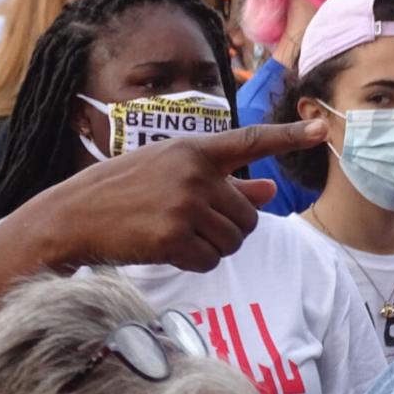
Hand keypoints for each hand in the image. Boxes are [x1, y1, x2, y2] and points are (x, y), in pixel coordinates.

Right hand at [32, 121, 327, 271]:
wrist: (72, 216)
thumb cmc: (120, 192)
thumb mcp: (169, 173)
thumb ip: (223, 181)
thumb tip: (268, 188)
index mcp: (192, 149)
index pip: (250, 141)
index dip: (288, 137)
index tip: (321, 132)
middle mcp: (192, 172)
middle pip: (248, 214)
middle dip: (230, 228)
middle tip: (191, 225)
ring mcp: (183, 204)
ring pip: (234, 240)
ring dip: (213, 247)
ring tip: (176, 235)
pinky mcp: (172, 236)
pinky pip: (211, 260)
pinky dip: (196, 262)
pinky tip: (167, 249)